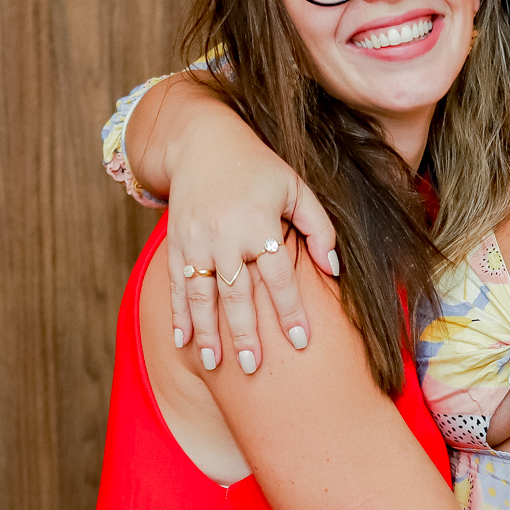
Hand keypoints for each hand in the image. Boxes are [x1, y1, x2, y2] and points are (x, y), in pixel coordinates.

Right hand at [162, 100, 338, 371]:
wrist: (201, 142)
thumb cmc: (258, 168)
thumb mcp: (296, 187)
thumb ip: (319, 228)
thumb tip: (333, 269)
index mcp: (259, 223)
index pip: (278, 276)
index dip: (289, 310)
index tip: (300, 341)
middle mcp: (225, 236)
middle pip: (237, 293)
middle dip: (245, 332)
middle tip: (253, 367)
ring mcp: (196, 241)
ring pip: (202, 295)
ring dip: (208, 332)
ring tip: (215, 364)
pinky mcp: (177, 244)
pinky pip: (176, 285)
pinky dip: (178, 314)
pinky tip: (183, 341)